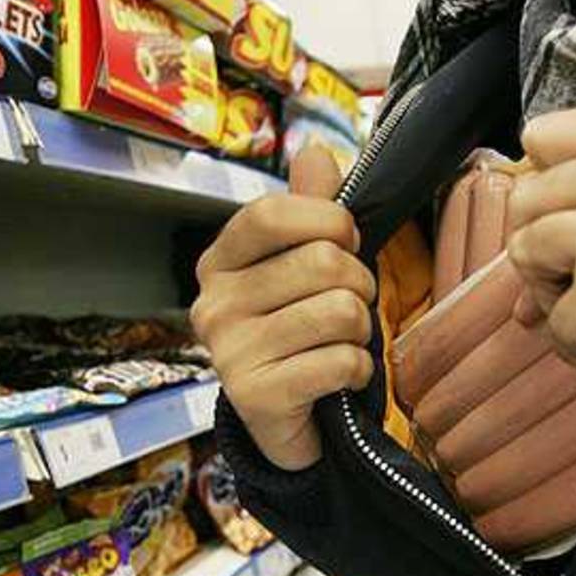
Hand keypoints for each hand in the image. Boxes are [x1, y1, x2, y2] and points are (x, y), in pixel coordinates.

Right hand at [191, 147, 375, 470]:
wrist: (282, 424)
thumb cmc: (297, 335)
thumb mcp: (298, 267)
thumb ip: (307, 210)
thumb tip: (316, 152)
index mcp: (219, 264)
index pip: (271, 214)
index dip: (327, 219)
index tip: (347, 241)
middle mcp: (213, 305)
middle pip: (322, 263)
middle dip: (360, 284)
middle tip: (352, 306)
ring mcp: (230, 353)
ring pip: (340, 312)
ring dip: (362, 330)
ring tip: (345, 342)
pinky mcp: (257, 397)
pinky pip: (341, 362)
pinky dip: (359, 370)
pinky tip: (341, 378)